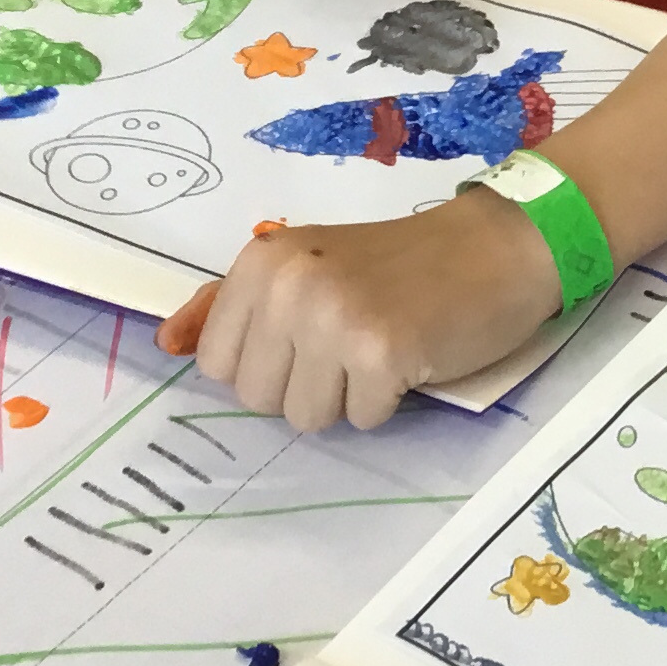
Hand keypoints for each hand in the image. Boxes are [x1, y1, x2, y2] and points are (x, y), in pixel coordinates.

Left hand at [155, 189, 558, 431]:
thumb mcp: (309, 266)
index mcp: (263, 262)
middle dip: (306, 386)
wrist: (498, 245)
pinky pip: (361, 419)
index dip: (267, 364)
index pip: (217, 364)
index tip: (310, 335)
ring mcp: (334, 318)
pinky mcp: (382, 353)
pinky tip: (413, 356)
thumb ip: (234, 305)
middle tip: (353, 343)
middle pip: (258, 398)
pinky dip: (390, 400)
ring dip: (347, 398)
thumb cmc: (404, 262)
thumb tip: (168, 344)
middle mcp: (289, 284)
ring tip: (383, 349)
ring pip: (304, 417)